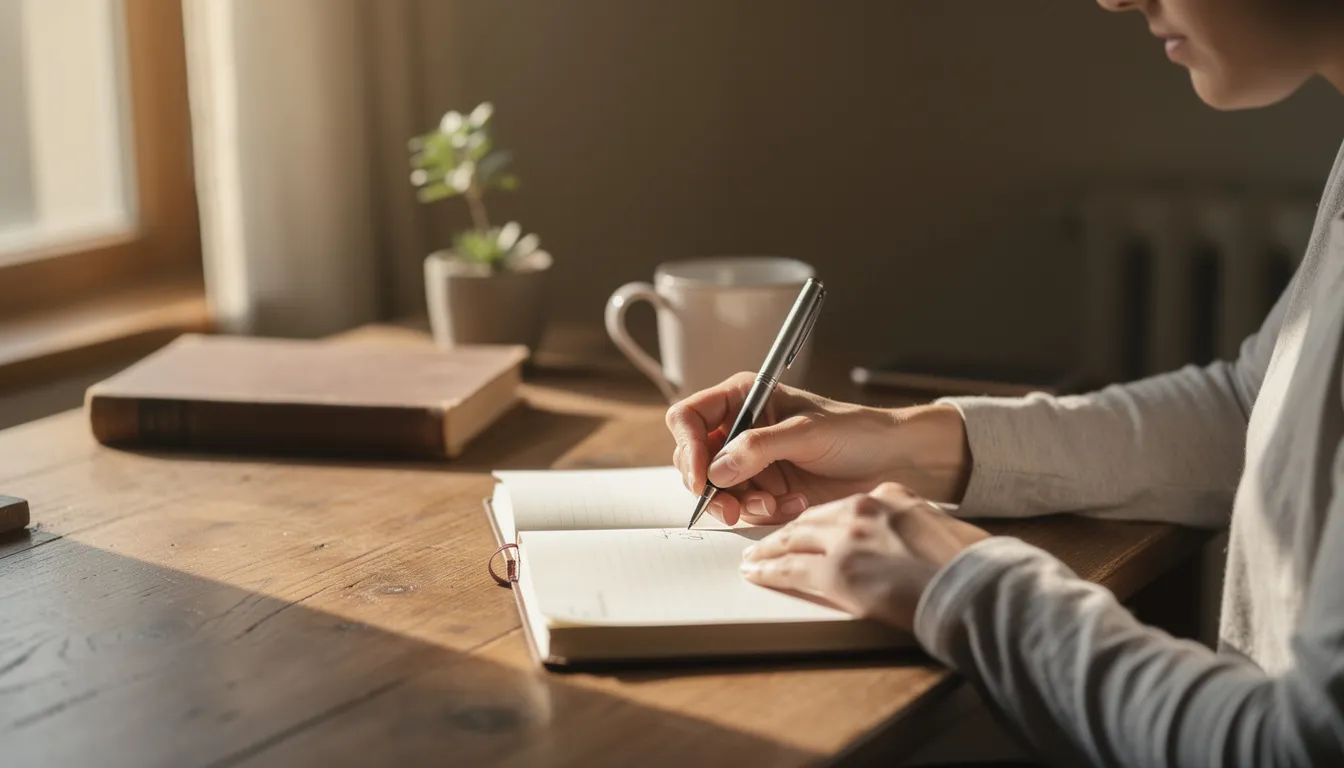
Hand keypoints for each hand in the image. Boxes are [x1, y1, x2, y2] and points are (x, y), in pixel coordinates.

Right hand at [666, 372, 970, 524]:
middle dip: (712, 487)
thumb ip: (758, 448)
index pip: (690, 417)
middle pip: (696, 460)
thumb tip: (717, 470)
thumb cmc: (856, 431)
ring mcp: (751, 461)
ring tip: (776, 503)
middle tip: (733, 507)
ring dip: (743, 503)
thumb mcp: (806, 432)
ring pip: (717, 490)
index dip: (689, 447)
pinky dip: (764, 512)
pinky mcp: (766, 489)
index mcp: (744, 398)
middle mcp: (741, 429)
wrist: (892, 461)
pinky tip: (794, 504)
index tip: (703, 477)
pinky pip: (745, 507)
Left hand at [739, 482, 989, 628]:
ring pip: (794, 540)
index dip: (817, 519)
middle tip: (766, 541)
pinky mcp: (837, 570)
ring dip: (769, 549)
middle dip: (785, 532)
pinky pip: (791, 569)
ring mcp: (847, 539)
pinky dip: (769, 570)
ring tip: (754, 557)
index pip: (840, 506)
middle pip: (811, 520)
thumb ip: (909, 526)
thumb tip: (900, 545)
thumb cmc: (967, 566)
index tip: (806, 528)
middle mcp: (863, 509)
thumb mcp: (938, 528)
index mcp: (889, 496)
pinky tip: (757, 573)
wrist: (972, 586)